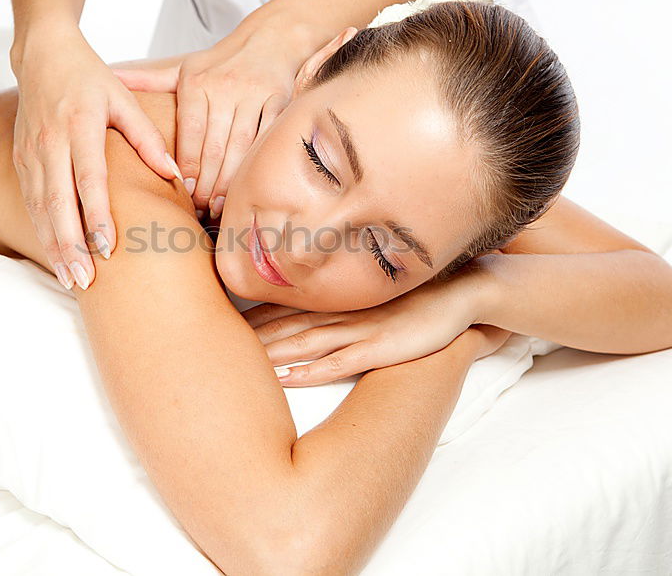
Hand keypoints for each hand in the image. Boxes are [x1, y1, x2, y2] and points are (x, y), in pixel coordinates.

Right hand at [11, 20, 181, 290]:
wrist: (41, 54)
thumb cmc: (89, 76)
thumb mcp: (124, 98)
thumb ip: (148, 138)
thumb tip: (177, 174)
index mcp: (80, 125)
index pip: (88, 179)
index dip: (95, 216)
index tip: (108, 248)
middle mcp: (51, 141)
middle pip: (57, 202)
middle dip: (71, 245)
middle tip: (86, 280)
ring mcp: (31, 152)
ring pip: (39, 208)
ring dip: (54, 246)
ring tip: (72, 278)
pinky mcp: (20, 158)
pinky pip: (30, 202)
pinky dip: (42, 232)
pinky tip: (56, 256)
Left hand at [113, 22, 307, 218]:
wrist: (269, 37)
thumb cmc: (221, 61)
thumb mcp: (182, 67)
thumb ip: (148, 79)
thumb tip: (110, 73)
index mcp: (197, 82)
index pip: (190, 131)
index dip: (188, 164)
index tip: (183, 189)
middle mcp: (225, 87)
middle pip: (214, 144)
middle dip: (206, 181)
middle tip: (198, 207)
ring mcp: (253, 94)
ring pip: (240, 146)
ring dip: (229, 179)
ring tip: (218, 205)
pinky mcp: (279, 100)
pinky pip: (267, 137)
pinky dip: (257, 163)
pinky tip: (248, 184)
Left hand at [242, 265, 502, 386]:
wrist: (463, 294)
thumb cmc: (416, 298)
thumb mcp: (374, 297)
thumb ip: (343, 306)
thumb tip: (311, 319)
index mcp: (337, 301)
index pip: (282, 310)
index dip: (249, 320)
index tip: (216, 329)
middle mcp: (341, 313)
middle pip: (284, 326)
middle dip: (248, 339)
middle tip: (209, 350)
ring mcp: (359, 331)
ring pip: (304, 343)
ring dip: (270, 353)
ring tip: (236, 365)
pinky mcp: (379, 349)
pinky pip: (339, 363)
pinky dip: (311, 371)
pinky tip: (287, 378)